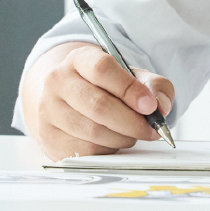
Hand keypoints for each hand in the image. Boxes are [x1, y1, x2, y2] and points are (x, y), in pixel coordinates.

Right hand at [20, 41, 176, 161]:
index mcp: (79, 58)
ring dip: (121, 138)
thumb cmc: (103, 87)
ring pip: (93, 132)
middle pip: (98, 106)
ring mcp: (49, 110)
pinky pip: (85, 152)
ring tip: (131, 134)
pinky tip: (112, 142)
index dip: (129, 89)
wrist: (68, 98)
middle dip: (132, 122)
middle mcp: (58, 81)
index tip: (150, 106)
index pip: (102, 69)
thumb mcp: (131, 77)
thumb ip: (154, 86)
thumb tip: (161, 106)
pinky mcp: (49, 137)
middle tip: (150, 130)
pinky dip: (107, 151)